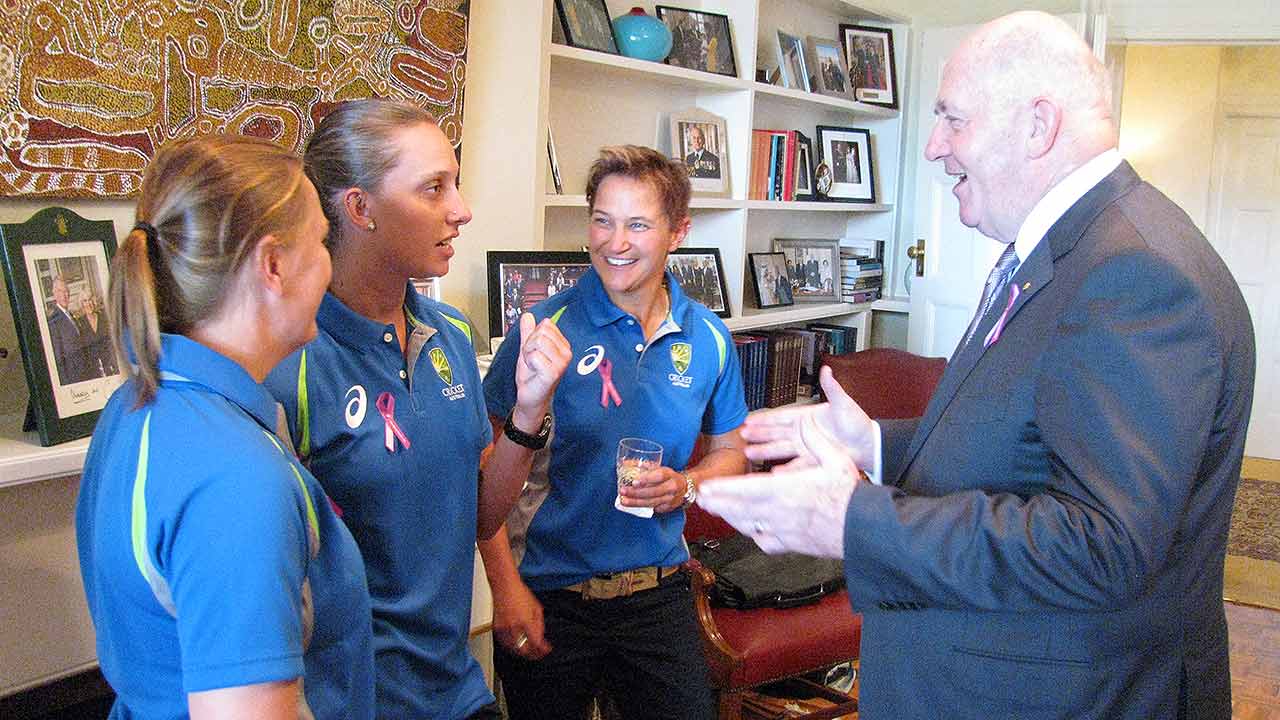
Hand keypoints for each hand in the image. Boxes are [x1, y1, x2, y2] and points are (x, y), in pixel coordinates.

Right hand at [491, 578, 550, 659]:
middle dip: (533, 654)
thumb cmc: (520, 593)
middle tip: (539, 654)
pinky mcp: (497, 628)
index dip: (543, 650)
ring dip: (522, 652)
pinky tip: (517, 646)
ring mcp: (504, 628)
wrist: (504, 586)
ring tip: (529, 652)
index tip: (547, 650)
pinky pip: (505, 643)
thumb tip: (541, 638)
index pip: (536, 643)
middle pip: (524, 650)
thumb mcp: (537, 608)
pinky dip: (512, 647)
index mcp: (526, 621)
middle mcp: (514, 626)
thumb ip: (539, 625)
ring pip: (513, 649)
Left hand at [514, 312, 570, 418]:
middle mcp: (566, 352)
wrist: (531, 396)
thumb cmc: (532, 375)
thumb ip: (528, 332)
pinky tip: (534, 372)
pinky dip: (529, 363)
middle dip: (530, 345)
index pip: (546, 324)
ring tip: (533, 365)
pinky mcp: (554, 372)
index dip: (533, 337)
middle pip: (541, 332)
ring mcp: (562, 362)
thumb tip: (528, 315)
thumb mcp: (528, 349)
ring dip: (528, 354)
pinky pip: (534, 356)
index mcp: (563, 344)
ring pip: (538, 341)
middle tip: (533, 360)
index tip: (535, 351)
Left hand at [618, 466, 684, 513]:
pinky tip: (631, 505)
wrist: (684, 488)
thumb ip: (645, 467)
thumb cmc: (667, 476)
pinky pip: (652, 508)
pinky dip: (640, 507)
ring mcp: (671, 499)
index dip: (646, 479)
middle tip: (622, 491)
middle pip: (654, 491)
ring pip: (652, 502)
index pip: (659, 476)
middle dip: (636, 493)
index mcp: (670, 474)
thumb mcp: (660, 468)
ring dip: (636, 502)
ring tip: (623, 500)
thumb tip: (625, 463)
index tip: (634, 482)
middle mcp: (672, 487)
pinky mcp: (667, 508)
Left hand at [696, 413, 860, 558]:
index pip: (746, 490)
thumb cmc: (850, 496)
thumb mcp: (837, 459)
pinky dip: (752, 534)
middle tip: (701, 499)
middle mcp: (780, 513)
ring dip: (729, 518)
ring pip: (748, 526)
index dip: (724, 490)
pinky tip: (747, 529)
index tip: (707, 488)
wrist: (863, 529)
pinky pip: (764, 542)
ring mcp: (784, 531)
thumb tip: (806, 423)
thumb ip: (816, 440)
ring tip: (716, 510)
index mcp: (787, 490)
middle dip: (718, 504)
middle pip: (740, 510)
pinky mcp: (791, 545)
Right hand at [740, 366, 874, 468]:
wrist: (869, 445)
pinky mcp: (814, 461)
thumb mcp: (843, 403)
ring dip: (766, 450)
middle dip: (759, 433)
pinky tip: (774, 472)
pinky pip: (797, 465)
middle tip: (742, 434)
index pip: (781, 416)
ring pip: (781, 449)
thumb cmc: (857, 422)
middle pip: (775, 433)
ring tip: (750, 452)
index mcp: (807, 416)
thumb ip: (832, 388)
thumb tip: (826, 370)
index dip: (765, 418)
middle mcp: (803, 432)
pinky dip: (786, 469)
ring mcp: (807, 447)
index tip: (749, 419)